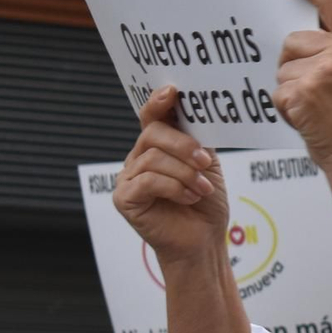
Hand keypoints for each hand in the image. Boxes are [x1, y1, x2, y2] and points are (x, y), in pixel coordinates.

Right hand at [112, 86, 227, 264]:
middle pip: (153, 135)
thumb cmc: (205, 204)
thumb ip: (198, 140)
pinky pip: (147, 181)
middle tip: (206, 162)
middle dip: (183, 145)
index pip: (152, 117)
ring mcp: (128, 178)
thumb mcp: (207, 165)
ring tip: (202, 188)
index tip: (173, 91)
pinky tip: (188, 197)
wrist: (203, 241)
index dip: (159, 102)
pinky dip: (174, 188)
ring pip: (154, 159)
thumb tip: (198, 112)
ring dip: (185, 173)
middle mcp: (138, 158)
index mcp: (158, 147)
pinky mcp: (124, 198)